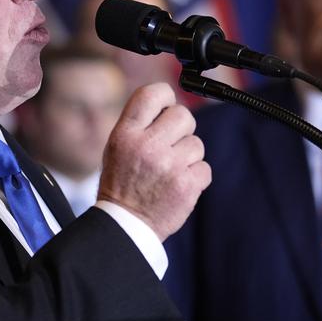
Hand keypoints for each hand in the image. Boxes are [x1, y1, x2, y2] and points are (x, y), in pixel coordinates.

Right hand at [98, 83, 210, 240]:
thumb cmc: (121, 183)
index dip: (165, 97)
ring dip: (187, 157)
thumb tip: (170, 104)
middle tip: (170, 145)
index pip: (153, 94)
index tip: (166, 108)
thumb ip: (140, 124)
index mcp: (125, 134)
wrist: (125, 225)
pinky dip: (195, 177)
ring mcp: (168, 166)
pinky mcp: (186, 185)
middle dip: (181, 129)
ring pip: (196, 144)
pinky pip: (204, 168)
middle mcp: (147, 146)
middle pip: (183, 115)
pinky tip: (178, 185)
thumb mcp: (117, 147)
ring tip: (169, 171)